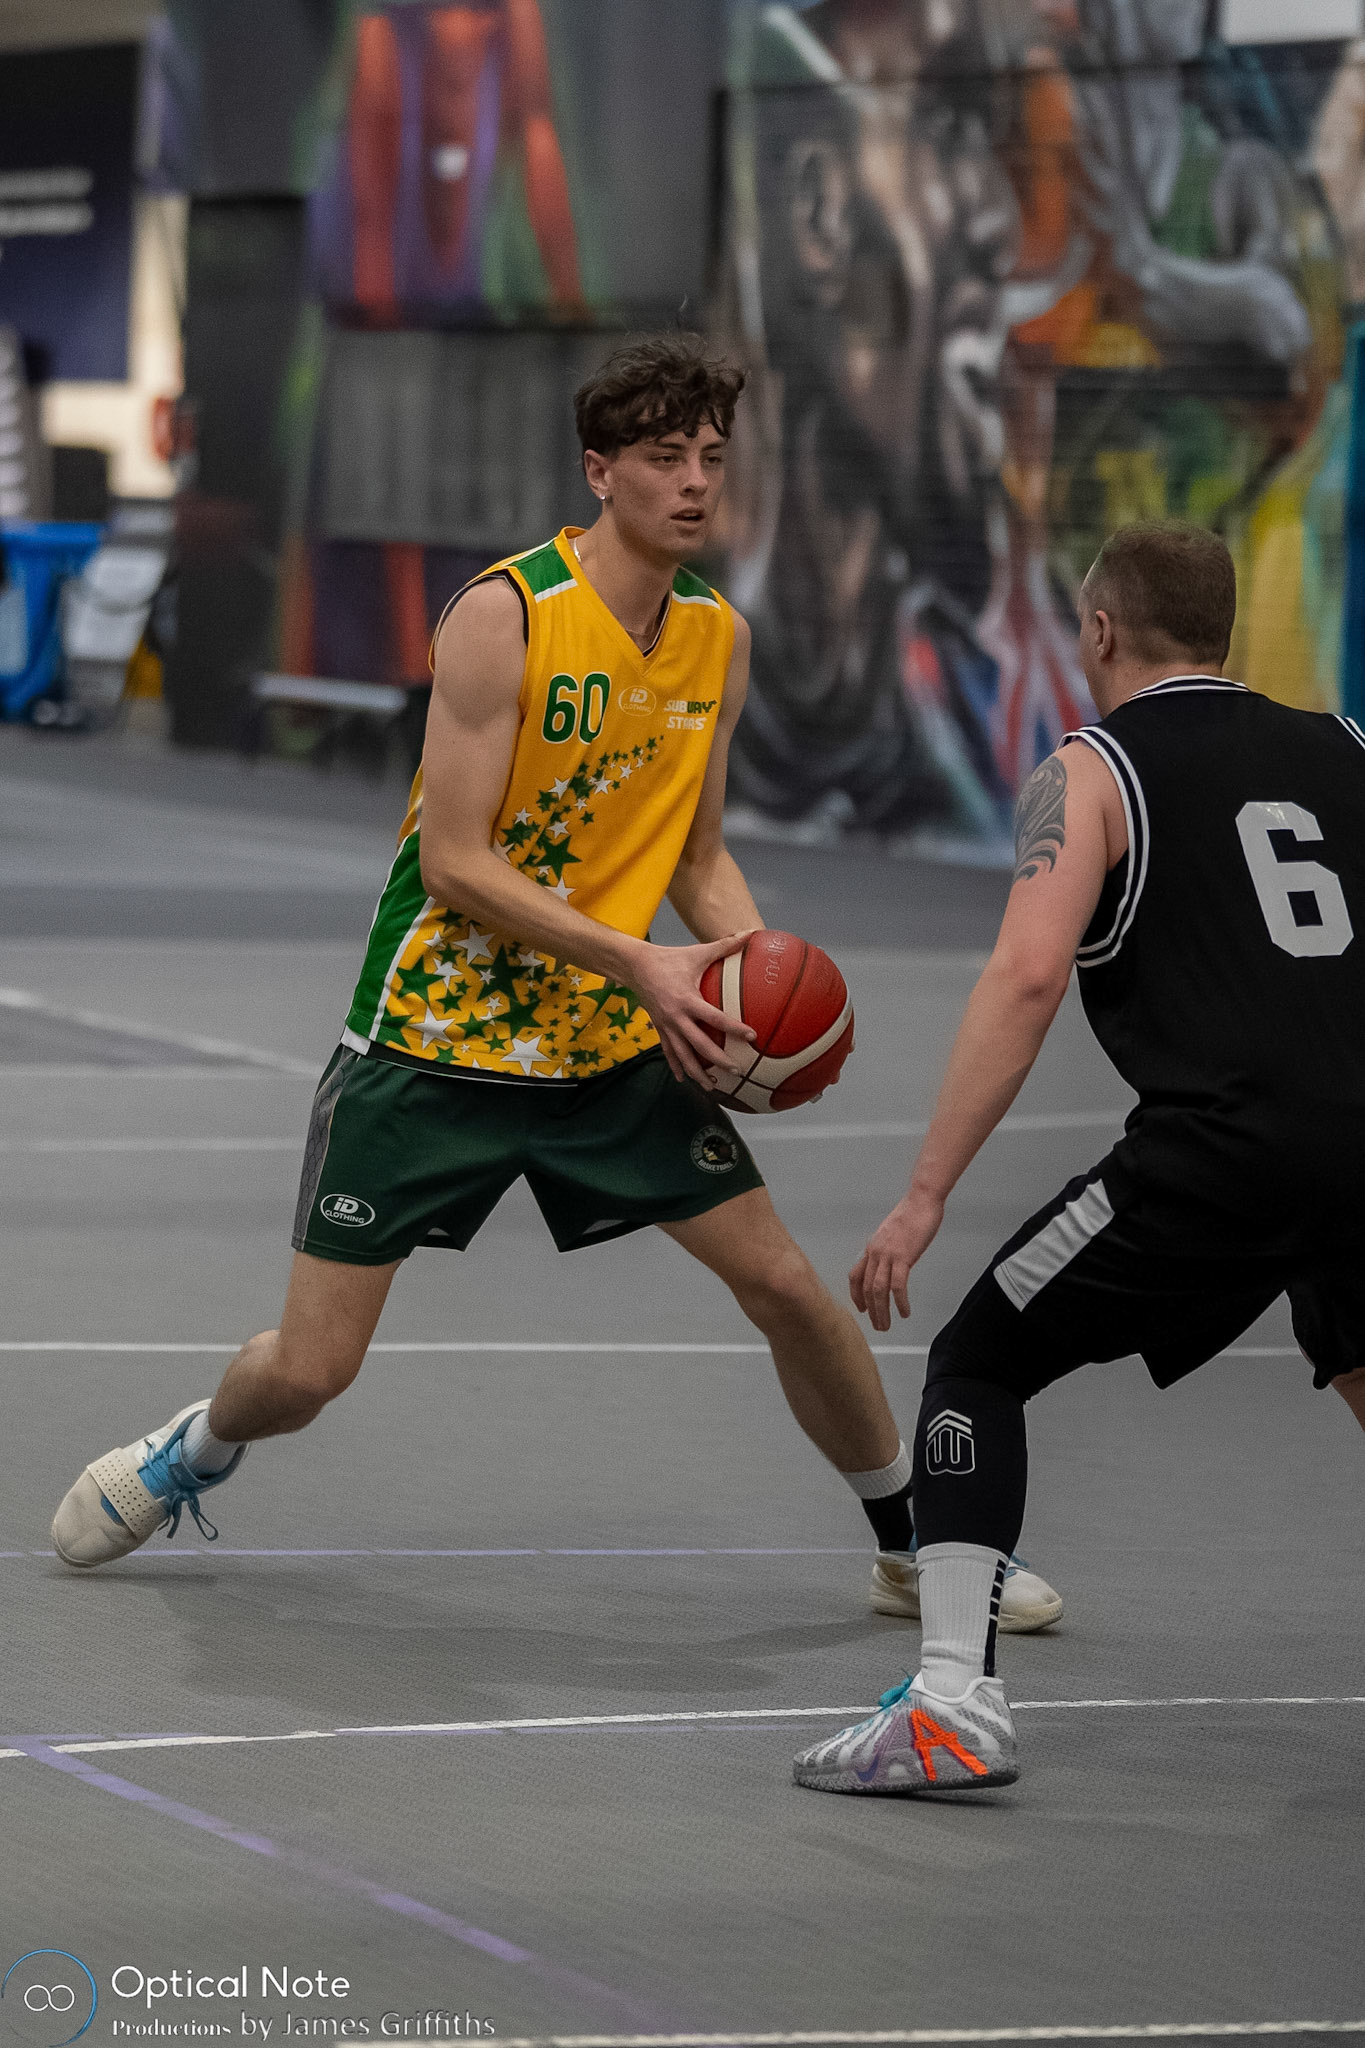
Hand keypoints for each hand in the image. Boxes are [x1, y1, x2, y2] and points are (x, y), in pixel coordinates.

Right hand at [630, 930, 756, 1087]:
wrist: (634, 966)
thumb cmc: (669, 958)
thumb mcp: (696, 953)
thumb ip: (724, 946)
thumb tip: (750, 933)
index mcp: (687, 999)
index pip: (715, 1018)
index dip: (734, 1028)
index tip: (752, 1037)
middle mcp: (676, 1017)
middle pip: (699, 1045)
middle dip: (718, 1060)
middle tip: (736, 1071)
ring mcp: (666, 1026)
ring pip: (682, 1055)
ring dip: (697, 1072)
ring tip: (712, 1086)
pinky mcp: (658, 1029)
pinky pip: (668, 1052)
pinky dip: (677, 1066)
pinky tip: (685, 1080)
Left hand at [850, 1186, 945, 1332]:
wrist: (921, 1199)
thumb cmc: (912, 1214)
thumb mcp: (893, 1234)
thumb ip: (889, 1249)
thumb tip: (892, 1262)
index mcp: (872, 1247)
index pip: (855, 1276)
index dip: (857, 1295)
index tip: (861, 1309)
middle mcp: (875, 1252)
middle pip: (867, 1288)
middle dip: (871, 1311)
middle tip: (878, 1326)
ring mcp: (888, 1254)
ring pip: (878, 1290)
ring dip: (882, 1311)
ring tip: (887, 1325)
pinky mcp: (903, 1256)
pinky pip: (898, 1285)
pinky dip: (900, 1302)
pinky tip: (904, 1312)